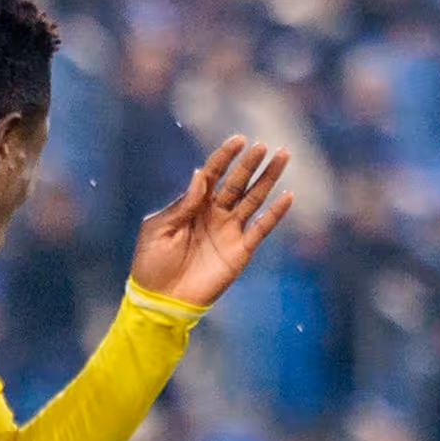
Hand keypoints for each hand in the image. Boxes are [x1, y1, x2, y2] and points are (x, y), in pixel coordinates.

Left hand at [125, 136, 297, 309]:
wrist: (160, 300)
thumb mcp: (158, 228)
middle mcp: (214, 214)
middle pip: (236, 182)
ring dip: (268, 179)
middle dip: (249, 163)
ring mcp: (228, 231)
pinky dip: (275, 213)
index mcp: (192, 205)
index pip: (212, 174)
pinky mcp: (240, 250)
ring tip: (282, 156)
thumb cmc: (151, 263)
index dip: (225, 157)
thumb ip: (182, 203)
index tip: (238, 140)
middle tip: (262, 145)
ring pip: (253, 198)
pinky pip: (261, 228)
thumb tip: (201, 173)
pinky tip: (288, 196)